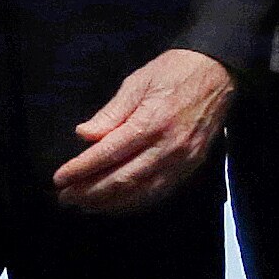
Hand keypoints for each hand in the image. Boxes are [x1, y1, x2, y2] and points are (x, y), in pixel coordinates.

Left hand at [53, 48, 232, 214]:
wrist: (218, 72)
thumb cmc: (172, 72)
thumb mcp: (136, 83)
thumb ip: (110, 113)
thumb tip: (84, 135)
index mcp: (151, 122)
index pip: (108, 154)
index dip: (81, 169)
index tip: (59, 179)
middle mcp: (168, 147)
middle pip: (124, 179)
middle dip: (91, 192)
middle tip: (66, 198)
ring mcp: (184, 160)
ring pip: (142, 192)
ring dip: (111, 203)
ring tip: (85, 206)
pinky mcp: (193, 166)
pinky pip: (161, 191)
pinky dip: (137, 202)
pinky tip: (117, 204)